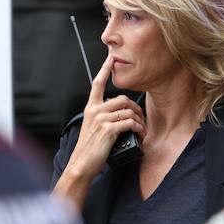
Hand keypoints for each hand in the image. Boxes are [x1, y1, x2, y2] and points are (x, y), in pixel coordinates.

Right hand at [65, 55, 145, 179]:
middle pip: (122, 99)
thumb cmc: (88, 148)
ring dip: (139, 120)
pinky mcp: (108, 129)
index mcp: (90, 108)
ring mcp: (101, 119)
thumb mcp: (92, 128)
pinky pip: (130, 123)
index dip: (105, 70)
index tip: (110, 59)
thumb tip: (121, 116)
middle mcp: (95, 110)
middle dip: (136, 108)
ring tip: (142, 130)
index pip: (98, 84)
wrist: (81, 164)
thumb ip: (102, 117)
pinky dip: (139, 128)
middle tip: (141, 118)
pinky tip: (140, 134)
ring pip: (128, 111)